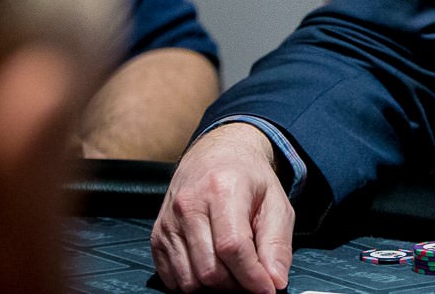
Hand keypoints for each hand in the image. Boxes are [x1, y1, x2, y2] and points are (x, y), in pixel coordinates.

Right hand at [150, 123, 294, 291]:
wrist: (216, 154)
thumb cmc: (249, 178)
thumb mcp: (276, 202)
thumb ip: (277, 243)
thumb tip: (275, 281)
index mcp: (222, 190)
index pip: (233, 248)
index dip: (252, 276)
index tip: (267, 289)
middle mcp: (189, 205)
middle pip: (209, 269)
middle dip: (236, 285)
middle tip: (252, 280)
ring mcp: (168, 222)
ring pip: (190, 279)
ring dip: (215, 287)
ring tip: (234, 273)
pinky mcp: (157, 235)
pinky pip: (172, 278)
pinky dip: (194, 283)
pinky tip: (212, 267)